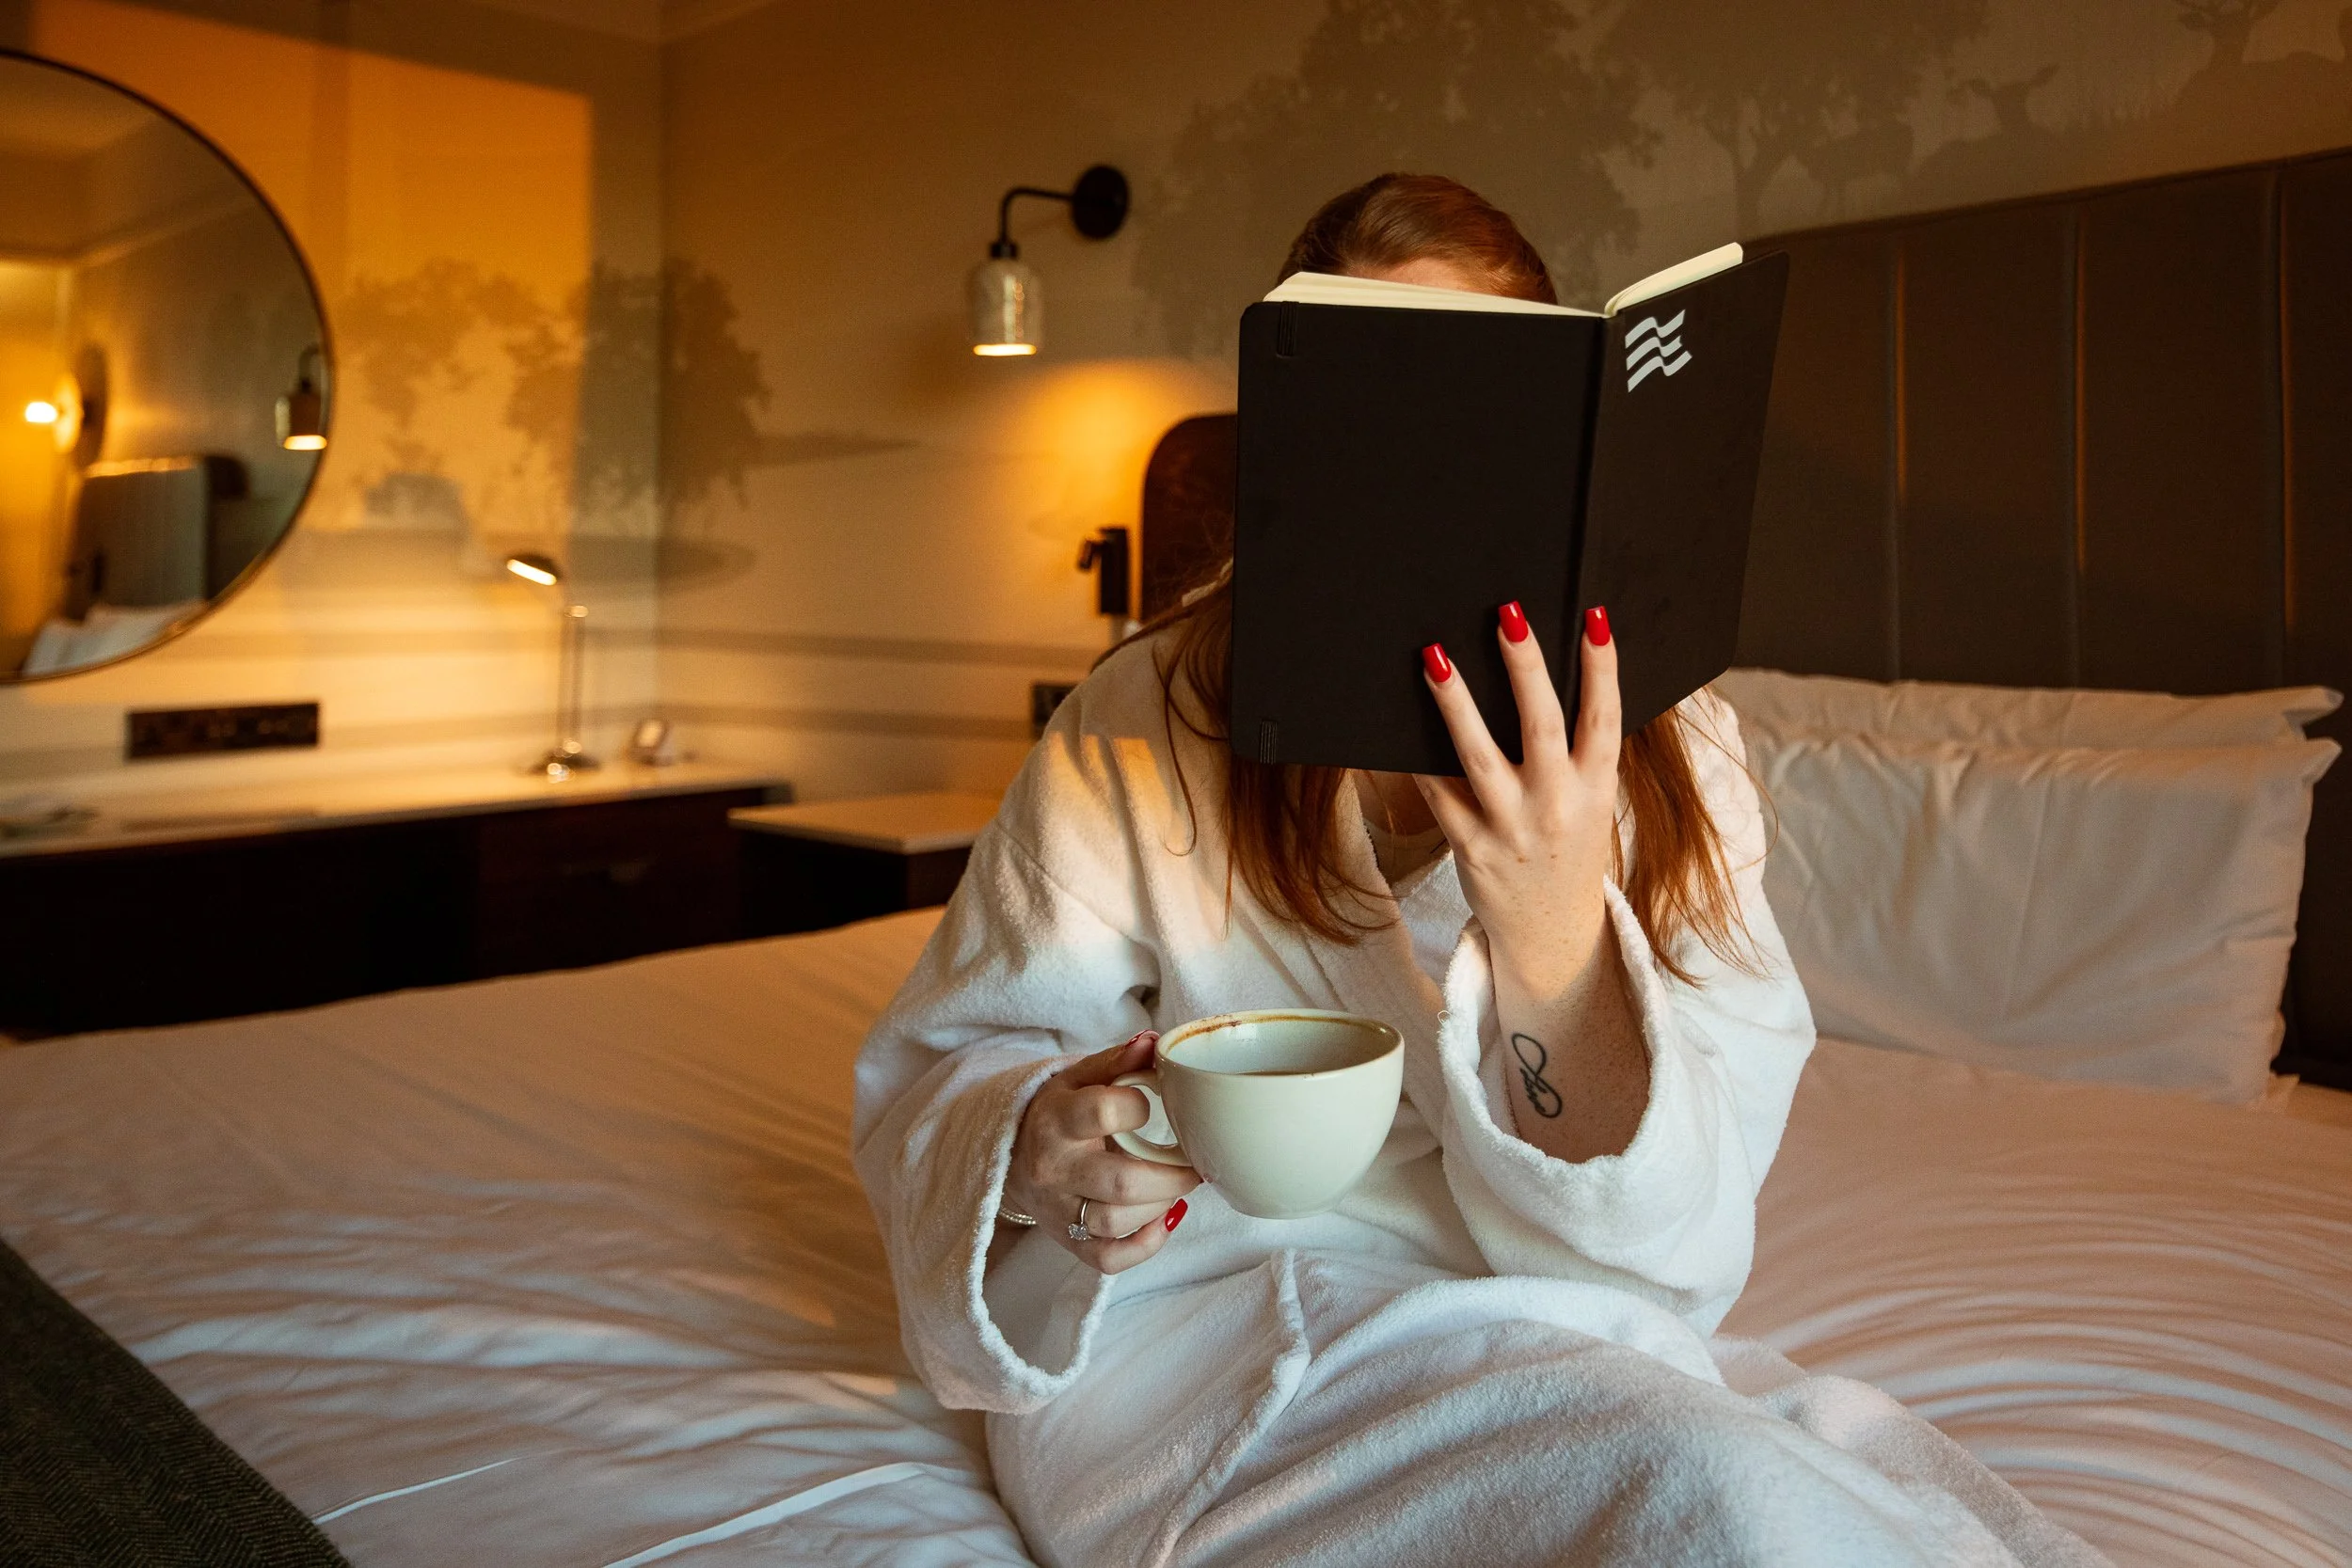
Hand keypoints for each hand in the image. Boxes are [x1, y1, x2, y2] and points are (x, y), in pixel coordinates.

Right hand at [1005, 1031, 1198, 1274]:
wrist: (1012, 1156)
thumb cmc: (1059, 1113)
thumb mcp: (1080, 1078)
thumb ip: (1117, 1061)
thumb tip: (1156, 1043)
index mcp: (1057, 1120)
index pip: (1102, 1113)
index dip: (1139, 1107)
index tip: (1154, 1106)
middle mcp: (1054, 1169)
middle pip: (1120, 1182)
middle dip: (1171, 1176)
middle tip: (1194, 1163)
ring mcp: (1059, 1211)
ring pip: (1115, 1222)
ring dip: (1160, 1206)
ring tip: (1175, 1187)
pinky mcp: (1068, 1242)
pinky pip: (1108, 1259)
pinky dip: (1144, 1246)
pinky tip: (1163, 1220)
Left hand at [1414, 604, 1621, 1000]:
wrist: (1554, 934)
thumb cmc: (1569, 849)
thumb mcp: (1593, 803)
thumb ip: (1577, 753)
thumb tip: (1545, 677)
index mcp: (1597, 788)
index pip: (1605, 719)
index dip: (1603, 668)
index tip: (1594, 617)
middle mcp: (1557, 806)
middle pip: (1541, 726)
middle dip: (1525, 668)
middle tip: (1508, 616)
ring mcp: (1512, 828)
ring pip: (1478, 756)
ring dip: (1455, 703)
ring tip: (1435, 655)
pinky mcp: (1471, 847)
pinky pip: (1438, 794)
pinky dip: (1418, 759)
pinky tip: (1398, 723)